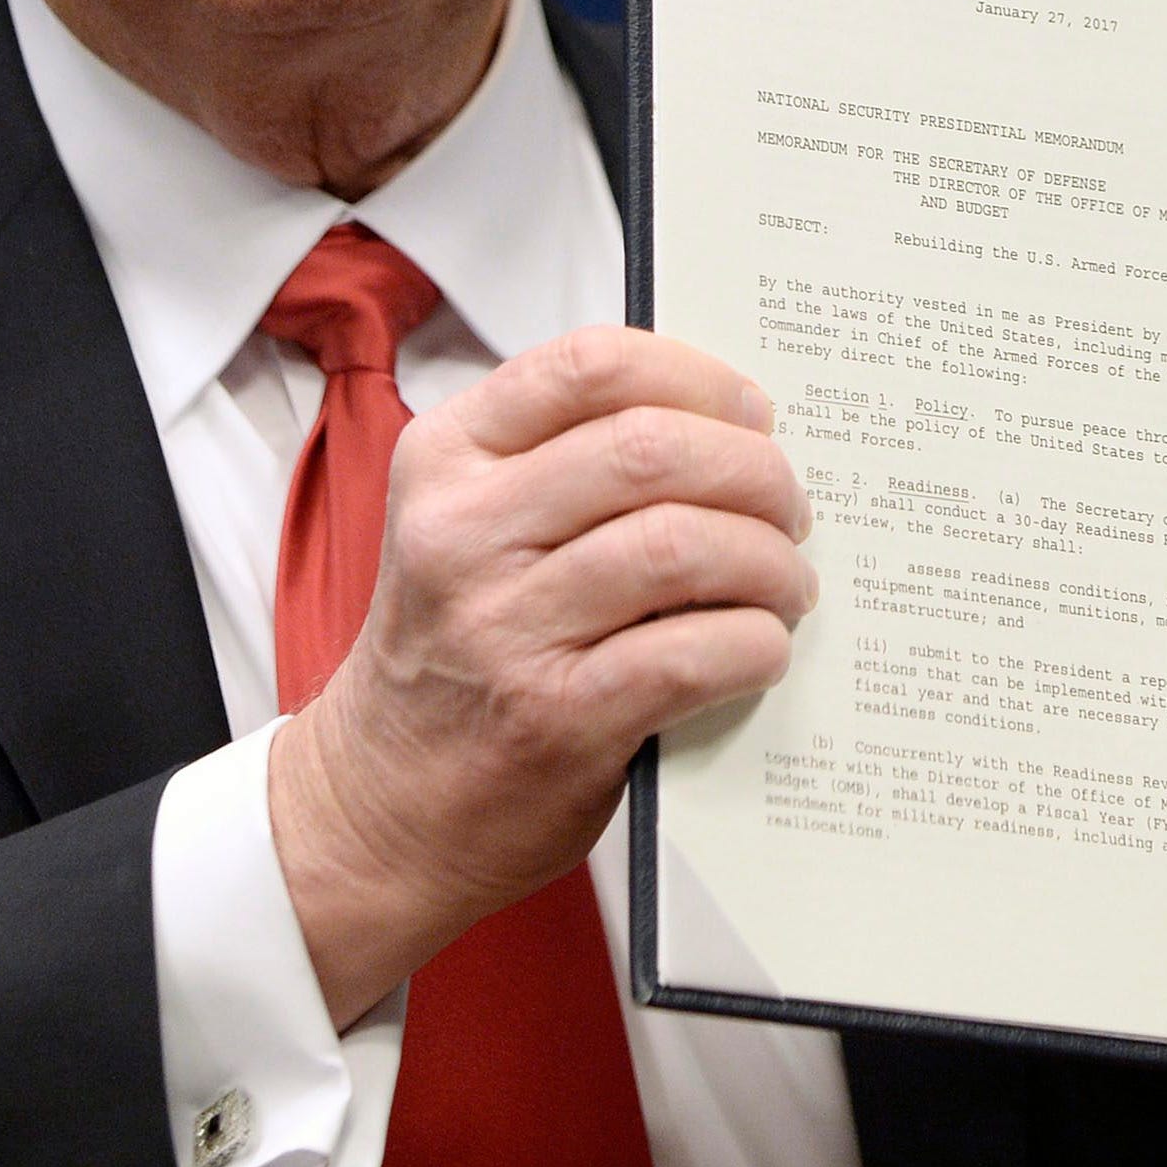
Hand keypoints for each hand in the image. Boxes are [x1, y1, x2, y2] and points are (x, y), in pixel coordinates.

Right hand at [266, 327, 812, 1024]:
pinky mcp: (555, 718)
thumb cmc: (451, 651)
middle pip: (652, 448)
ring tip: (784, 584)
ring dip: (767, 562)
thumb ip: (564, 461)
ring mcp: (504, 627)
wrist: (380, 802)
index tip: (750, 413)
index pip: (591, 364)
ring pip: (682, 546)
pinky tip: (760, 649)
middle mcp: (463, 532)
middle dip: (754, 471)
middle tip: (787, 507)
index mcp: (447, 458)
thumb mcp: (467, 523)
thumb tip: (730, 428)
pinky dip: (752, 644)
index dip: (698, 378)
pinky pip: (690, 655)